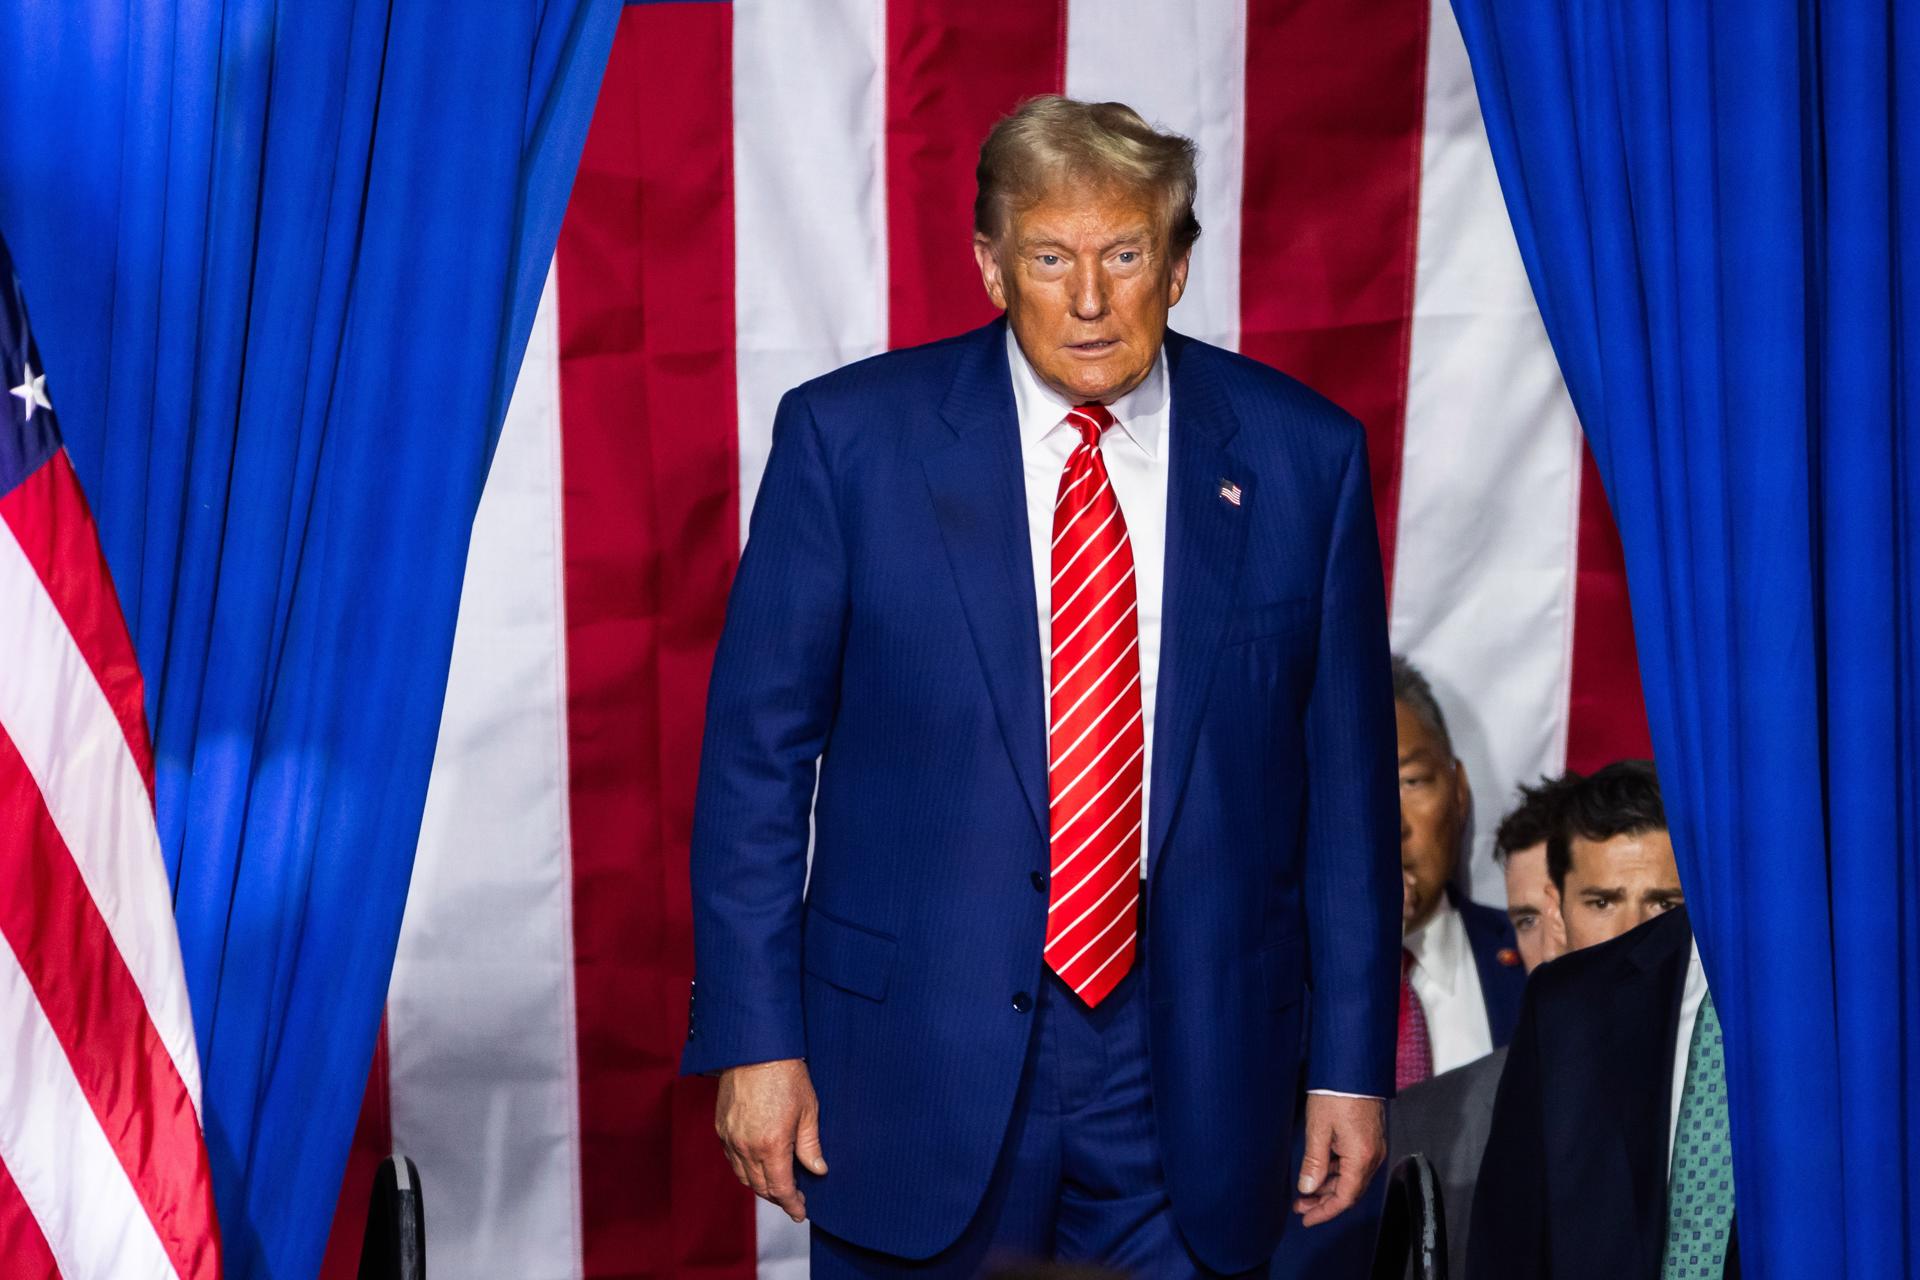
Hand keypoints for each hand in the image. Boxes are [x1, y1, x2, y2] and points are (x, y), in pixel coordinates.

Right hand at [714, 1058, 827, 1221]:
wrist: (755, 1049)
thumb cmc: (785, 1075)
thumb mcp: (808, 1110)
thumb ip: (811, 1145)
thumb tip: (818, 1170)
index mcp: (772, 1145)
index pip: (781, 1189)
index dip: (792, 1204)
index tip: (800, 1212)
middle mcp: (747, 1147)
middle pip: (761, 1187)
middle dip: (778, 1197)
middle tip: (793, 1198)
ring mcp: (731, 1139)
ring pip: (744, 1177)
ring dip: (761, 1185)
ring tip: (777, 1183)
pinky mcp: (721, 1129)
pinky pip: (732, 1160)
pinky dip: (745, 1169)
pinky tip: (758, 1164)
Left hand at [1293, 1093, 1384, 1225]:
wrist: (1354, 1068)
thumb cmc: (1336, 1094)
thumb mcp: (1318, 1129)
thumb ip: (1314, 1162)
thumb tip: (1307, 1188)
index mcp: (1361, 1158)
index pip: (1344, 1198)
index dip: (1325, 1212)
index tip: (1307, 1219)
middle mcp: (1372, 1157)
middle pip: (1349, 1192)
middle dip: (1324, 1202)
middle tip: (1300, 1207)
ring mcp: (1373, 1148)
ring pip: (1351, 1180)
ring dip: (1329, 1188)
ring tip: (1305, 1192)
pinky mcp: (1369, 1140)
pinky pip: (1353, 1166)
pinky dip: (1336, 1174)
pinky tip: (1319, 1173)